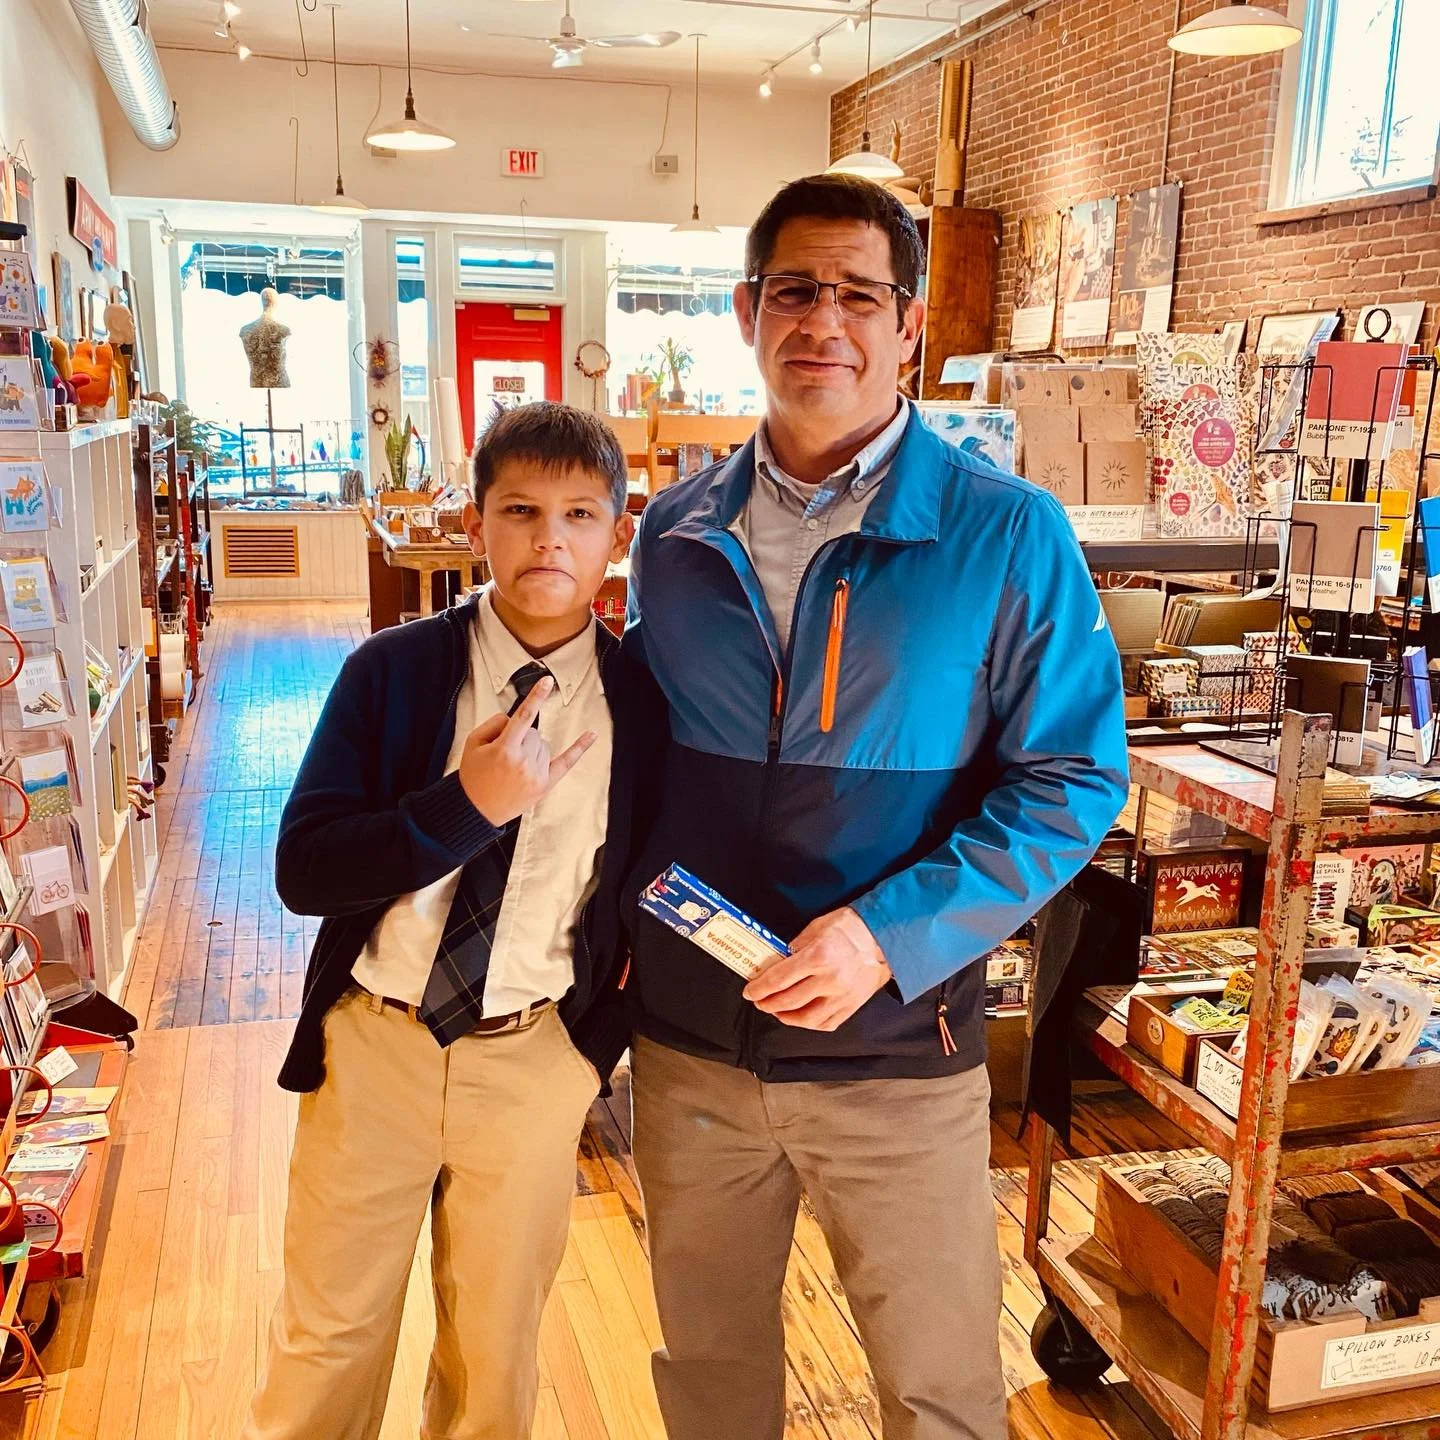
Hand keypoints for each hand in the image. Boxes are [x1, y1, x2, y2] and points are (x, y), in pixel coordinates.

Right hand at [458, 677, 596, 825]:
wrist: (476, 809)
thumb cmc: (473, 775)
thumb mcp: (472, 742)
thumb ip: (493, 723)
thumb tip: (515, 718)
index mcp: (504, 749)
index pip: (524, 716)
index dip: (536, 696)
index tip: (547, 681)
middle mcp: (523, 762)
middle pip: (534, 732)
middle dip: (521, 736)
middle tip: (504, 754)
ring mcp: (536, 774)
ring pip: (544, 744)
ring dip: (532, 748)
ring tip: (513, 766)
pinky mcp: (545, 785)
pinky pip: (566, 762)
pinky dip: (579, 748)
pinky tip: (592, 734)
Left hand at [742, 907, 891, 1031]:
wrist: (887, 936)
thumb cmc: (852, 927)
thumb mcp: (817, 926)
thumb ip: (797, 946)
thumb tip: (780, 961)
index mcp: (818, 957)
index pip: (779, 979)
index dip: (760, 988)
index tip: (749, 992)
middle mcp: (829, 980)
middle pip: (788, 1001)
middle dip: (768, 1003)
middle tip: (759, 1001)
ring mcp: (842, 996)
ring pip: (807, 1019)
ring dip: (787, 1018)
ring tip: (777, 1012)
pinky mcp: (853, 1005)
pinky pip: (828, 1023)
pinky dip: (810, 1024)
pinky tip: (801, 1018)